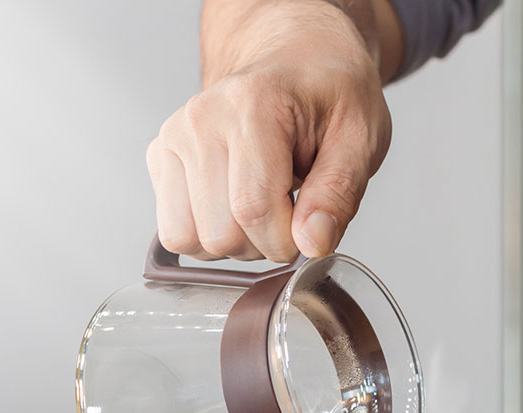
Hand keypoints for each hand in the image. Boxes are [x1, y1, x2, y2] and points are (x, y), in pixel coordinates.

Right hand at [147, 1, 392, 261]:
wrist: (298, 59)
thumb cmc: (331, 93)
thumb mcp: (361, 138)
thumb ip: (339, 193)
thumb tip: (313, 244)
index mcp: (252, 106)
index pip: (253, 209)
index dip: (286, 241)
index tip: (310, 229)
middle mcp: (201, 120)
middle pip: (219, 233)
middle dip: (262, 244)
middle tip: (289, 213)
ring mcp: (174, 138)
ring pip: (188, 239)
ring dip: (232, 244)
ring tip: (262, 209)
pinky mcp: (160, 157)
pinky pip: (175, 232)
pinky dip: (208, 237)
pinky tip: (236, 207)